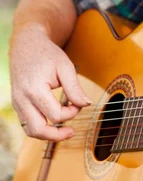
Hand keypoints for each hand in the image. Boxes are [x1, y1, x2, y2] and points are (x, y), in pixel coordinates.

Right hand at [10, 24, 91, 140]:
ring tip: (64, 131)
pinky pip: (26, 124)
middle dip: (57, 135)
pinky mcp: (17, 104)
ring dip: (47, 135)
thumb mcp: (65, 67)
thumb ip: (75, 88)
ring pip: (30, 131)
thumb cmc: (46, 54)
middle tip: (72, 132)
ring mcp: (18, 103)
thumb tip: (86, 104)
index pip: (55, 114)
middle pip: (38, 130)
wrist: (26, 45)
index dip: (71, 112)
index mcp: (35, 89)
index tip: (78, 103)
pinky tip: (53, 123)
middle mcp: (22, 99)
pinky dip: (40, 127)